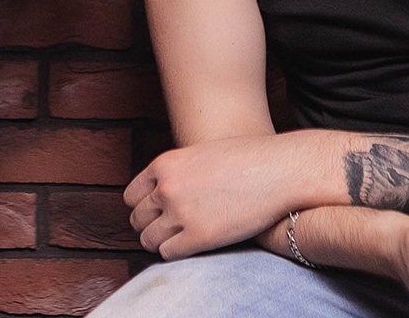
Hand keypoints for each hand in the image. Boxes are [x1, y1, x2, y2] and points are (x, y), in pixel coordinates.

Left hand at [125, 136, 296, 258]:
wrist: (277, 170)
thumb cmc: (247, 159)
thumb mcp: (201, 154)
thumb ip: (177, 171)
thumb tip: (163, 190)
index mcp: (164, 164)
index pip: (130, 196)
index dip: (142, 207)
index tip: (154, 214)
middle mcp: (167, 188)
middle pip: (137, 219)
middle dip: (149, 226)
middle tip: (165, 230)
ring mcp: (181, 213)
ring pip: (149, 239)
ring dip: (159, 242)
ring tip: (176, 240)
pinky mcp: (199, 237)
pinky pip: (168, 253)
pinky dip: (174, 252)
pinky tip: (190, 246)